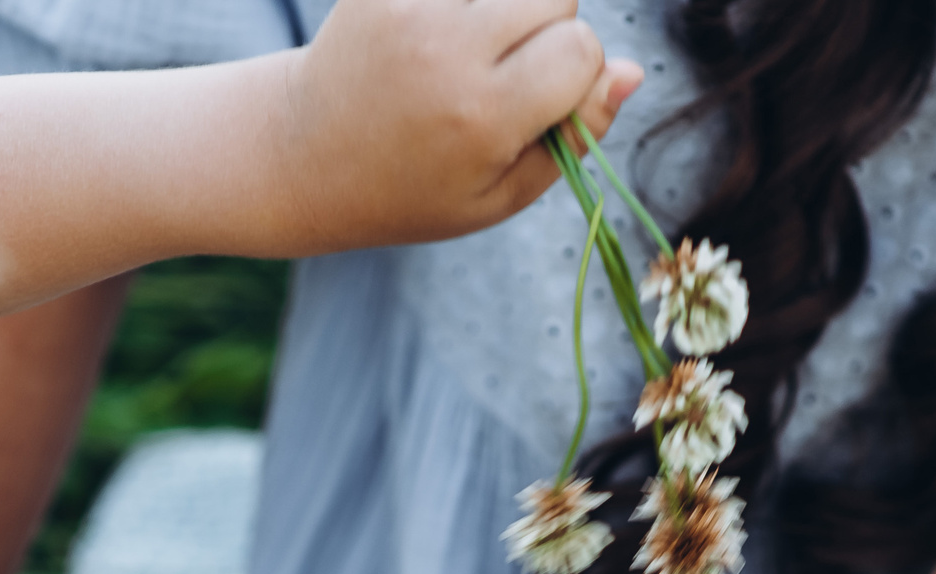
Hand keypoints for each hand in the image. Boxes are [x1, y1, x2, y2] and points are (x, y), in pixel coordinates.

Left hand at [277, 0, 643, 252]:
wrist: (303, 156)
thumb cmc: (414, 188)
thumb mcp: (499, 193)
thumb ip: (573, 138)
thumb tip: (632, 70)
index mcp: (480, 116)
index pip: (581, 49)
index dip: (573, 76)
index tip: (537, 104)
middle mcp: (445, 51)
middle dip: (547, 28)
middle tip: (501, 74)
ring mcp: (409, 7)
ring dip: (508, 6)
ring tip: (468, 50)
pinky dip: (468, 0)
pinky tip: (437, 33)